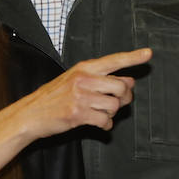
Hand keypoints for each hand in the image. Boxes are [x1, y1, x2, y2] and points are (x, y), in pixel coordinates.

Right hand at [18, 48, 150, 136]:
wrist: (30, 114)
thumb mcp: (74, 80)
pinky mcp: (78, 114)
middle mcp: (83, 79)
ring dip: (113, 114)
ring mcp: (80, 97)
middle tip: (119, 102)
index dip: (133, 57)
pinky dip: (106, 125)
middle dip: (125, 98)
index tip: (148, 53)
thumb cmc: (53, 97)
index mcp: (83, 68)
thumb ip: (100, 79)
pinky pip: (105, 121)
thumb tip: (129, 81)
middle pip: (121, 86)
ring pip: (114, 105)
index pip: (113, 60)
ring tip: (103, 114)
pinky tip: (99, 124)